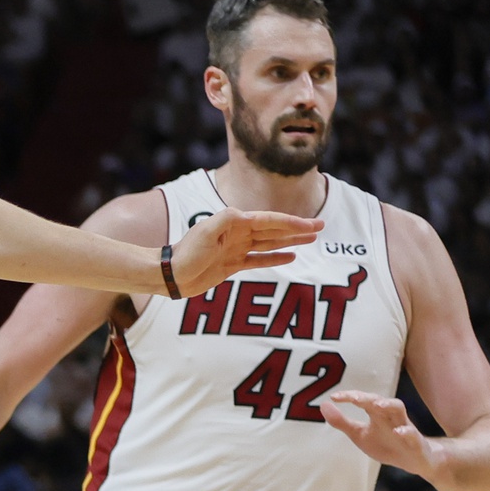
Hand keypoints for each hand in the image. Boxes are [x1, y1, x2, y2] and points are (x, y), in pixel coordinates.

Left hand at [168, 209, 322, 295]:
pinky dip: (275, 258)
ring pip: (270, 243)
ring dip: (291, 240)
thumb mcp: (206, 232)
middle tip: (321, 226)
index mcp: (235, 222)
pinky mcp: (232, 265)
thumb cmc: (185, 253)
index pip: (269, 221)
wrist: (168, 275)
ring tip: (312, 238)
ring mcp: (236, 249)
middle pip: (274, 229)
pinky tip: (291, 256)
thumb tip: (249, 215)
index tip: (310, 224)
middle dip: (298, 228)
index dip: (291, 222)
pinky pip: (259, 260)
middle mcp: (238, 234)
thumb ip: (227, 220)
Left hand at [321, 390, 436, 479]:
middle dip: (369, 398)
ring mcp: (405, 428)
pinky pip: (413, 435)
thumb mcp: (359, 434)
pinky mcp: (416, 442)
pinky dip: (407, 432)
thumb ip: (341, 422)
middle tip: (355, 398)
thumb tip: (324, 405)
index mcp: (377, 414)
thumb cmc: (385, 444)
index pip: (364, 400)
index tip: (334, 397)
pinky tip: (398, 432)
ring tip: (377, 405)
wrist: (415, 460)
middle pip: (381, 401)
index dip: (350, 397)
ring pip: (400, 411)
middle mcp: (392, 417)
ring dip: (389, 406)